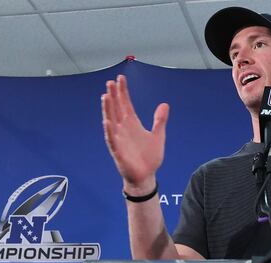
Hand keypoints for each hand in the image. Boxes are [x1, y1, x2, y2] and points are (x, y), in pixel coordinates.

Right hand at [102, 75, 168, 192]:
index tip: (120, 79)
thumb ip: (160, 120)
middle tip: (110, 82)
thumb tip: (165, 104)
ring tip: (105, 96)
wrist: (146, 176)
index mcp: (132, 124)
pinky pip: (112, 140)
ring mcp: (119, 139)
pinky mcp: (118, 152)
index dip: (123, 92)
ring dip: (108, 109)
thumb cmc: (149, 157)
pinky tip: (106, 121)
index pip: (125, 104)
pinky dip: (109, 131)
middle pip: (116, 109)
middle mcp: (123, 129)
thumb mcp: (158, 136)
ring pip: (111, 121)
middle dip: (113, 96)